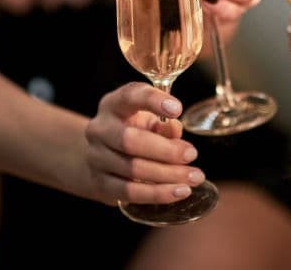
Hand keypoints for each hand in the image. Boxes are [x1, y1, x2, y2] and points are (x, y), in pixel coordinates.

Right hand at [84, 82, 205, 205]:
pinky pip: (129, 192)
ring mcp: (95, 158)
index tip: (178, 109)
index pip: (130, 96)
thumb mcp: (149, 120)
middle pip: (130, 140)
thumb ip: (164, 124)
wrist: (102, 157)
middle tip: (192, 154)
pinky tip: (178, 192)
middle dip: (166, 150)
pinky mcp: (99, 184)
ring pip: (132, 169)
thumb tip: (175, 131)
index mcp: (113, 104)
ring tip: (194, 177)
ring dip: (167, 175)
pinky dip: (157, 193)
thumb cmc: (135, 131)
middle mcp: (100, 129)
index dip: (153, 101)